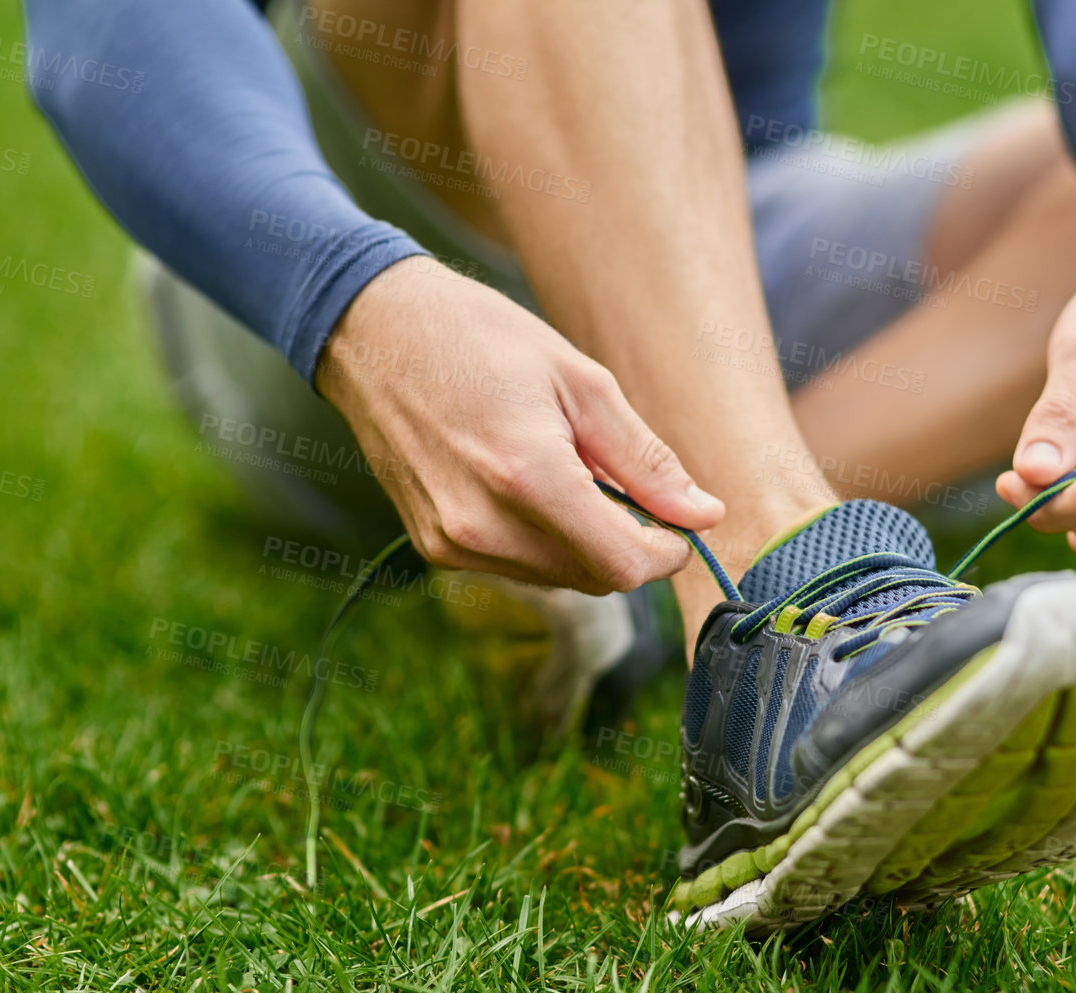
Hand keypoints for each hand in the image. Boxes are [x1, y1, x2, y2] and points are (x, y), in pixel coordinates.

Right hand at [318, 256, 723, 592]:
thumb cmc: (480, 338)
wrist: (371, 331)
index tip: (677, 520)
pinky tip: (527, 482)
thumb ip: (646, 459)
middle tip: (623, 482)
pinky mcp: (432, 547)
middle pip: (595, 579)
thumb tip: (705, 514)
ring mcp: (452, 542)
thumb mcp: (581, 381)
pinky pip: (516, 566)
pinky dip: (542, 539)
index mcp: (529, 478)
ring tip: (567, 469)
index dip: (665, 552)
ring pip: (558, 578)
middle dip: (627, 544)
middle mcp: (484, 525)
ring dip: (584, 542)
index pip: (623, 566)